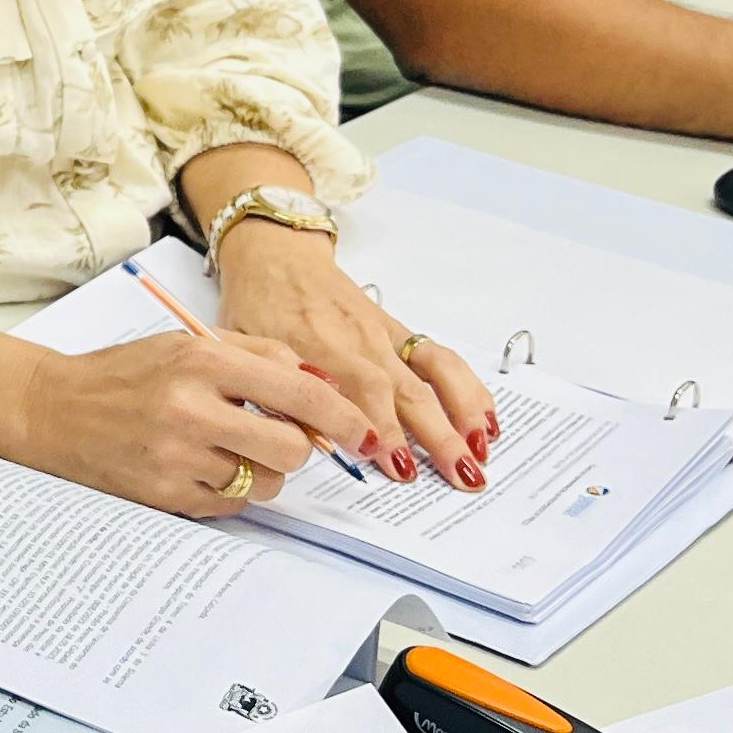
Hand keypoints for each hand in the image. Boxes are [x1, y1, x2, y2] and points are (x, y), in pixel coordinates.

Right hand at [13, 328, 373, 516]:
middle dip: (297, 448)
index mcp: (200, 361)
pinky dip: (228, 489)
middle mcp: (190, 409)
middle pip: (292, 449)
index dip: (342, 417)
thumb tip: (321, 384)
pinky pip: (232, 504)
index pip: (299, 391)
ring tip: (223, 449)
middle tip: (275, 436)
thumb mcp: (186, 344)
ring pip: (266, 482)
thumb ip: (256, 356)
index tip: (364, 433)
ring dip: (260, 470)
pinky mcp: (165, 496)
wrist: (51, 410)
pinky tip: (197, 467)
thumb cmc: (122, 375)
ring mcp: (176, 458)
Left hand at [208, 220, 498, 489]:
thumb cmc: (257, 306)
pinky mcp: (398, 331)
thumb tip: (300, 443)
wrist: (276, 256)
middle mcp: (358, 343)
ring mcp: (383, 337)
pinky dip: (467, 388)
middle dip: (435, 437)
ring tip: (481, 451)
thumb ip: (272, 394)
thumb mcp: (247, 350)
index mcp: (316, 348)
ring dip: (461, 414)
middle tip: (459, 476)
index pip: (356, 391)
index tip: (394, 463)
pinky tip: (485, 420)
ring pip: (432, 374)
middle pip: (404, 392)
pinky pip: (439, 358)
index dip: (377, 427)